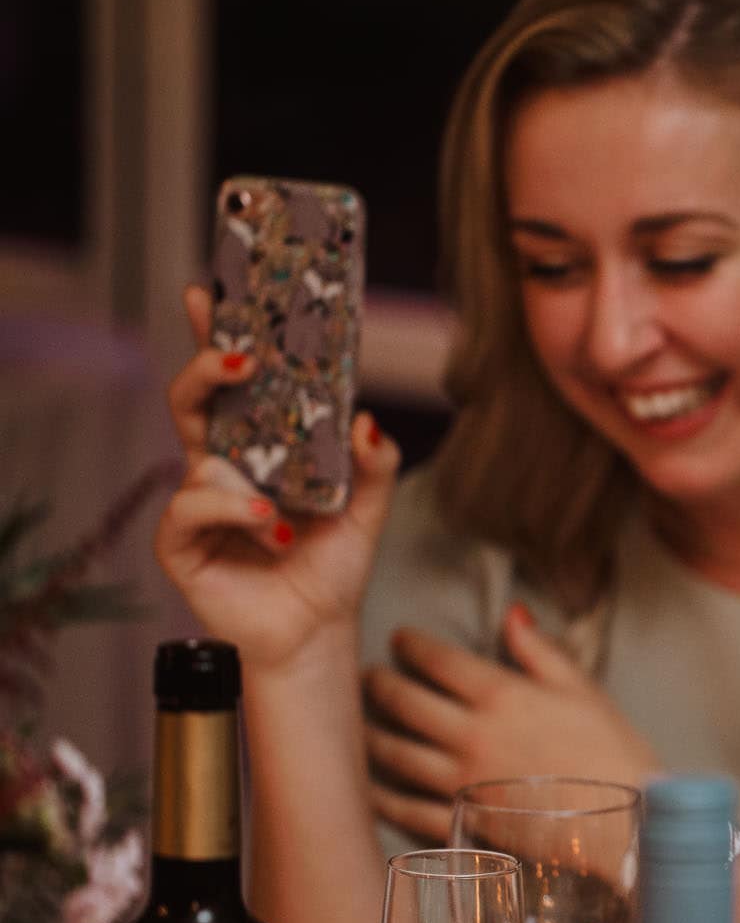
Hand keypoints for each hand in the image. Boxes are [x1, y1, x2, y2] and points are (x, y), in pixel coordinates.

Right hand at [154, 284, 400, 669]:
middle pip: (193, 399)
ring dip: (248, 482)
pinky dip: (235, 512)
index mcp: (258, 448)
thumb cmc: (332, 566)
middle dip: (206, 367)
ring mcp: (197, 502)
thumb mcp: (369, 508)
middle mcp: (222, 466)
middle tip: (237, 355)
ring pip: (200, 458)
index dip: (216, 335)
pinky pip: (191, 507)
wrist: (316, 631)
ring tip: (284, 514)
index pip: (232, 383)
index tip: (211, 291)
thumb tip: (367, 420)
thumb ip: (375, 464)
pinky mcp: (181, 541)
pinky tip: (270, 530)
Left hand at [364, 605, 657, 839]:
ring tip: (363, 726)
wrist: (628, 818)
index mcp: (501, 695)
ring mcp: (461, 782)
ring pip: (396, 755)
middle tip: (369, 677)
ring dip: (372, 736)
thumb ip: (539, 648)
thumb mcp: (580, 687)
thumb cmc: (612, 749)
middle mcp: (471, 735)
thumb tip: (511, 612)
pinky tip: (372, 789)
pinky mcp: (464, 822)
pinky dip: (384, 799)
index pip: (439, 661)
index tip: (401, 639)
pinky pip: (409, 810)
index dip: (412, 645)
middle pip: (406, 703)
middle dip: (380, 684)